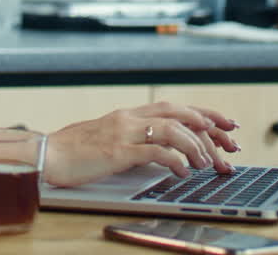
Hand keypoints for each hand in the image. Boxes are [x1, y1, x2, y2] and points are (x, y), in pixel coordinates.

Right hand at [42, 101, 240, 187]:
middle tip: (232, 142)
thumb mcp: (110, 138)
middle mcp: (130, 117)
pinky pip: (153, 151)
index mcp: (130, 114)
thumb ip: (134, 138)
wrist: (46, 154)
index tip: (226, 125)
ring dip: (195, 145)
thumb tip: (161, 148)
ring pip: (171, 129)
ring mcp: (124, 132)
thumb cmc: (74, 151)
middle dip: (211, 126)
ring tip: (207, 163)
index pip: (176, 108)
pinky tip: (184, 171)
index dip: (205, 114)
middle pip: (180, 113)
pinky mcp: (117, 151)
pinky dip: (174, 159)